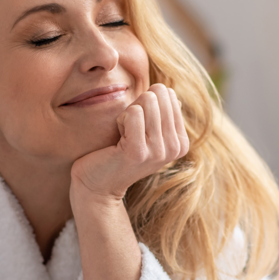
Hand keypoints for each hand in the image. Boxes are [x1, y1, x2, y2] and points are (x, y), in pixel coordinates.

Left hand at [70, 83, 189, 201]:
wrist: (98, 185)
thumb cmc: (118, 153)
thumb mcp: (147, 134)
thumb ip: (161, 115)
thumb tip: (171, 94)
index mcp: (181, 142)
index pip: (168, 95)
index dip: (146, 105)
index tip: (139, 128)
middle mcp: (175, 147)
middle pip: (158, 95)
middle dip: (137, 106)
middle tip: (129, 131)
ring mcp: (158, 151)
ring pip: (147, 100)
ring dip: (127, 114)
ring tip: (123, 136)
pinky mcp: (138, 151)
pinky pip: (134, 112)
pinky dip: (120, 119)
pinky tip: (117, 140)